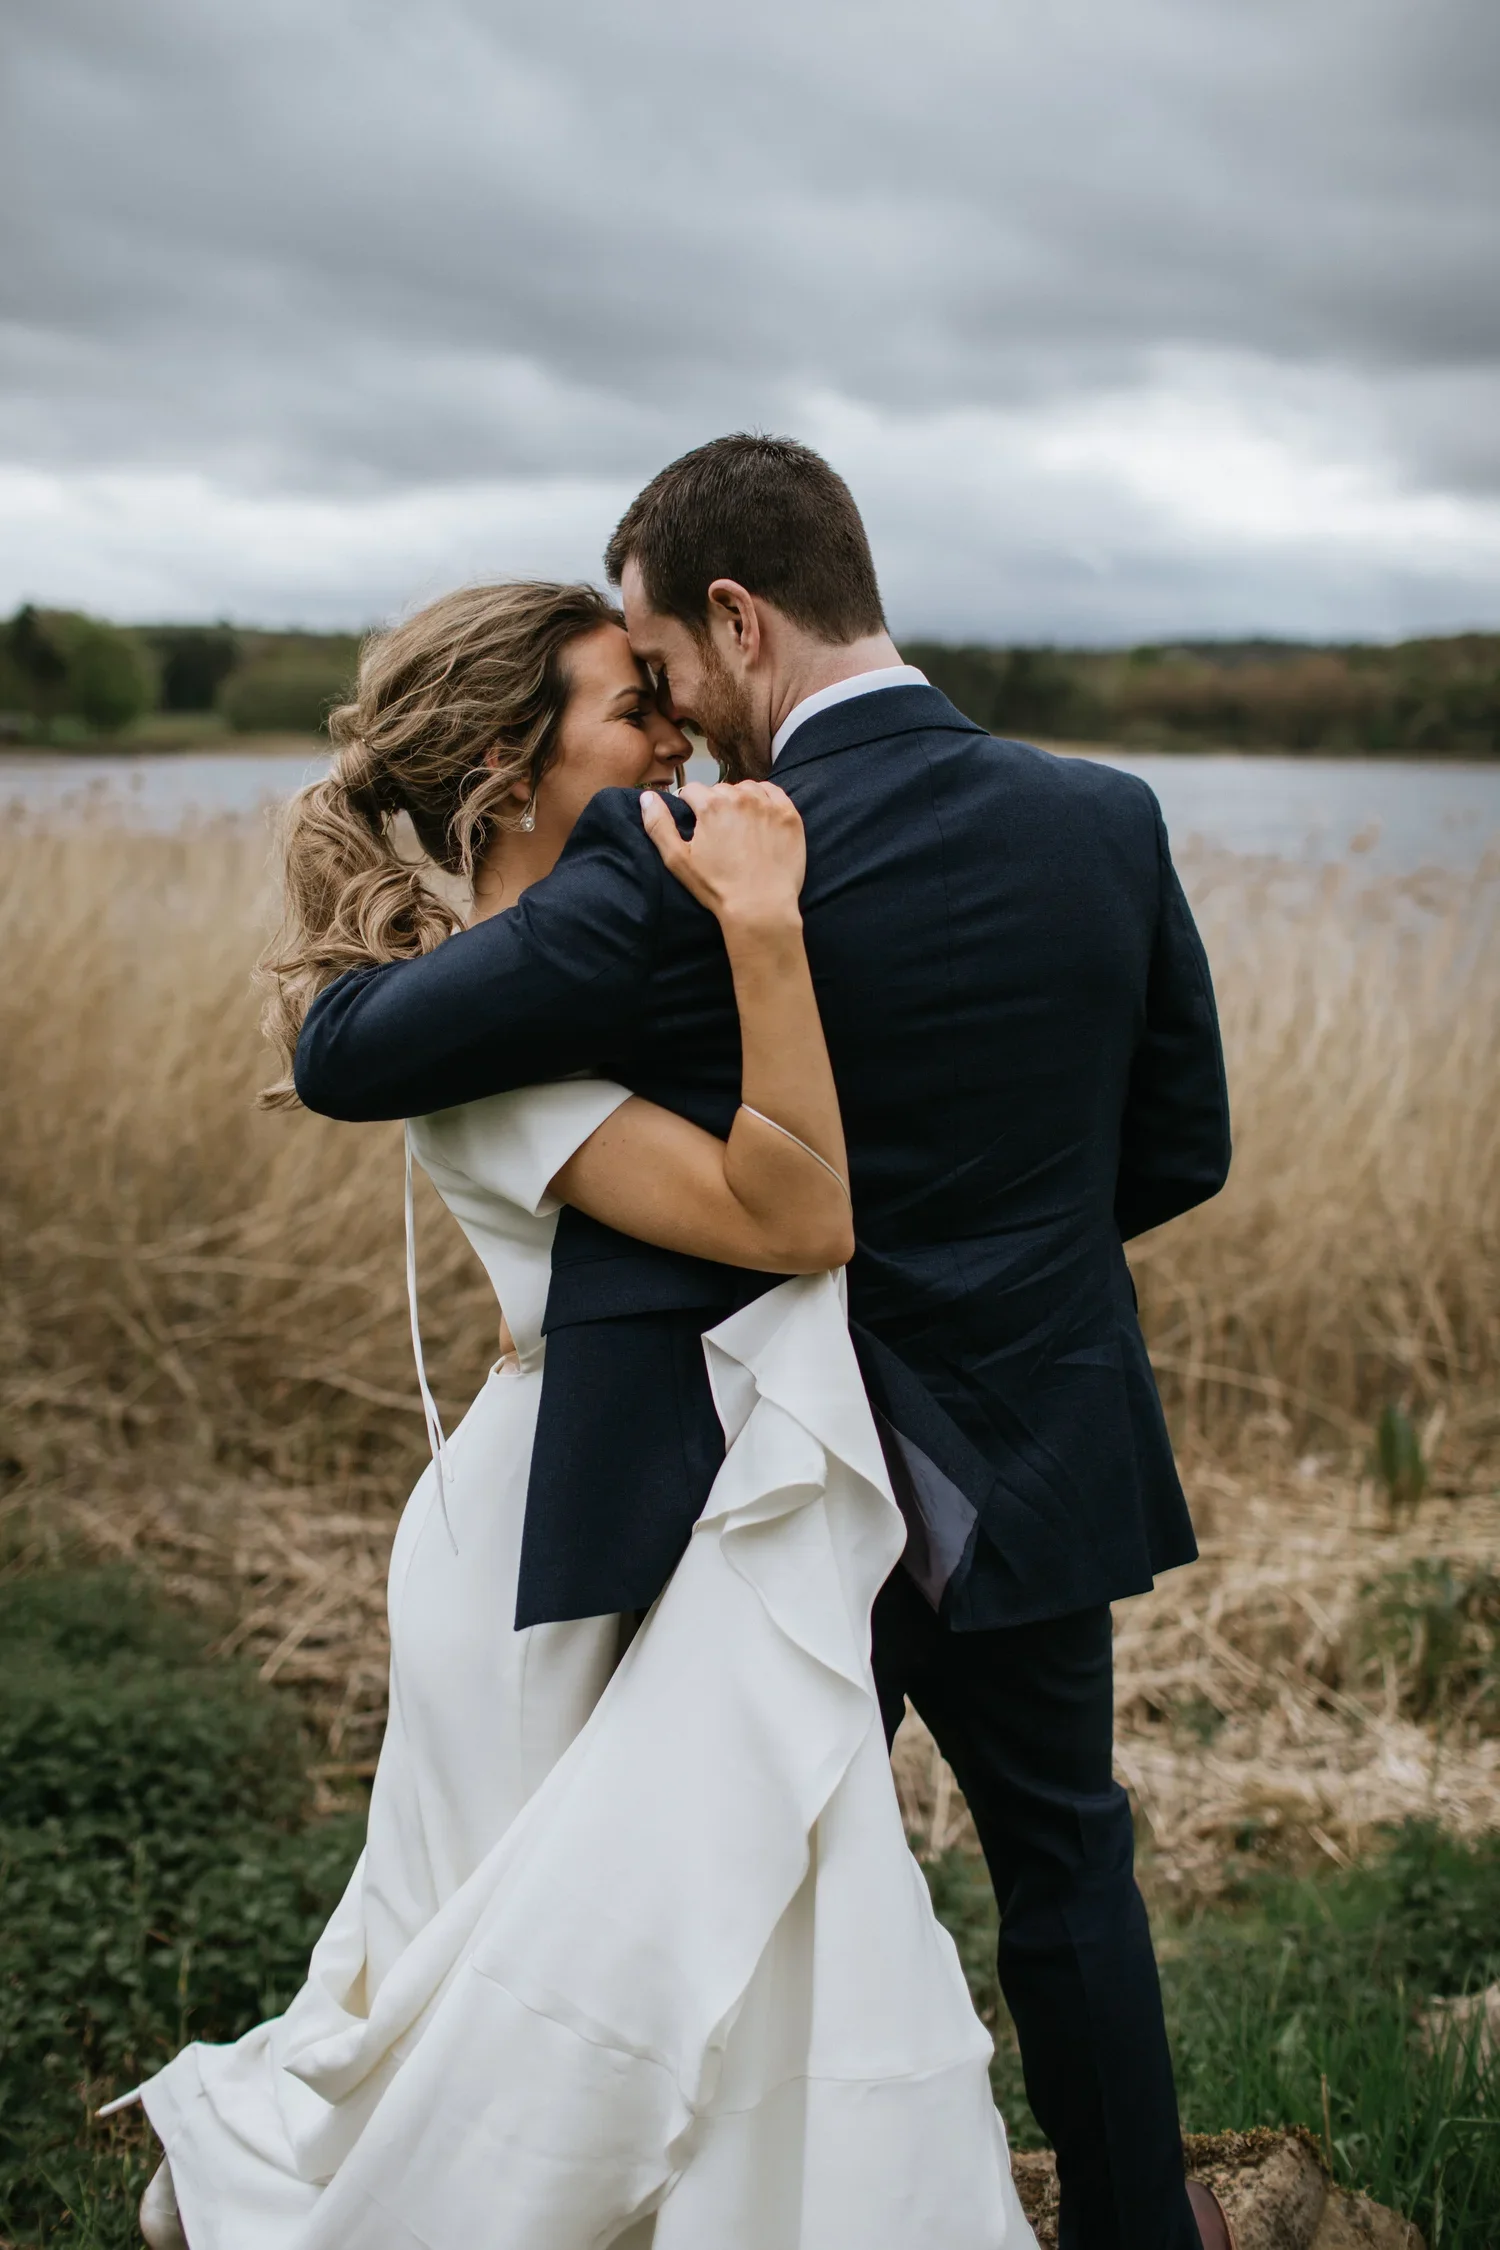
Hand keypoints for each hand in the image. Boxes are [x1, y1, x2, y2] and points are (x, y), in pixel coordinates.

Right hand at [640, 781, 805, 933]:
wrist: (760, 908)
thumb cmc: (716, 887)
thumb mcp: (677, 860)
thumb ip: (658, 824)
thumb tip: (646, 796)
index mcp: (711, 805)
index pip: (693, 790)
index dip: (689, 805)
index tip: (695, 822)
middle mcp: (741, 797)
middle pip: (721, 789)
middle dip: (715, 804)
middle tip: (718, 831)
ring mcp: (768, 805)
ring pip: (747, 788)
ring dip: (740, 800)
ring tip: (739, 825)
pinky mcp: (789, 816)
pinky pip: (774, 793)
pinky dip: (765, 800)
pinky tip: (760, 818)